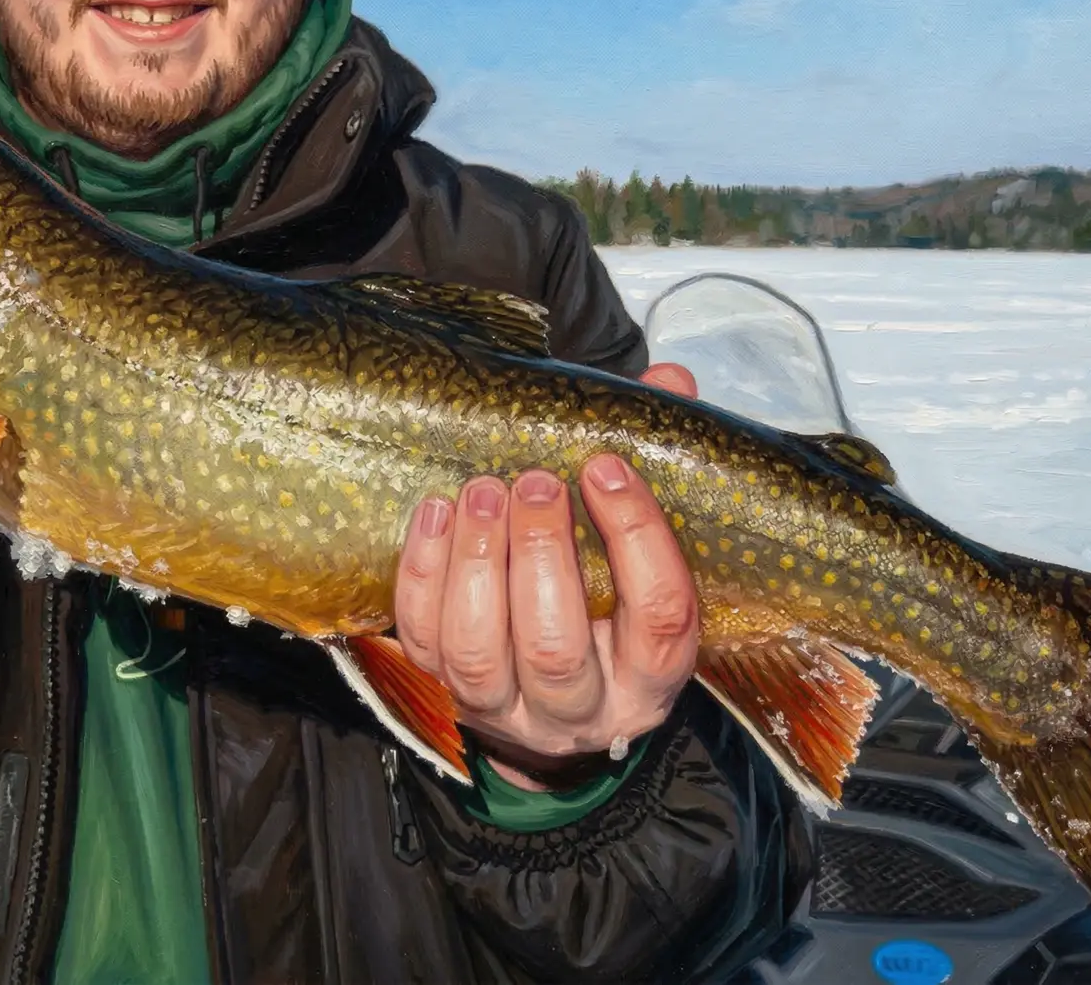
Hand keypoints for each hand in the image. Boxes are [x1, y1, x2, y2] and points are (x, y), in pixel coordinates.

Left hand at [394, 364, 702, 789]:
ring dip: (472, 564)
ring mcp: (508, 710)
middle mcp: (585, 706)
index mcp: (653, 671)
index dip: (636, 537)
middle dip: (537, 552)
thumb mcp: (651, 554)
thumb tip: (668, 380)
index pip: (660, 614)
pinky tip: (436, 513)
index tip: (605, 467)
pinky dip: (422, 576)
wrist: (565, 705)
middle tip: (532, 481)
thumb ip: (660, 467)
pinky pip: (422, 644)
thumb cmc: (612, 607)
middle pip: (555, 646)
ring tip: (480, 491)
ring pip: (478, 654)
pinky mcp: (449, 698)